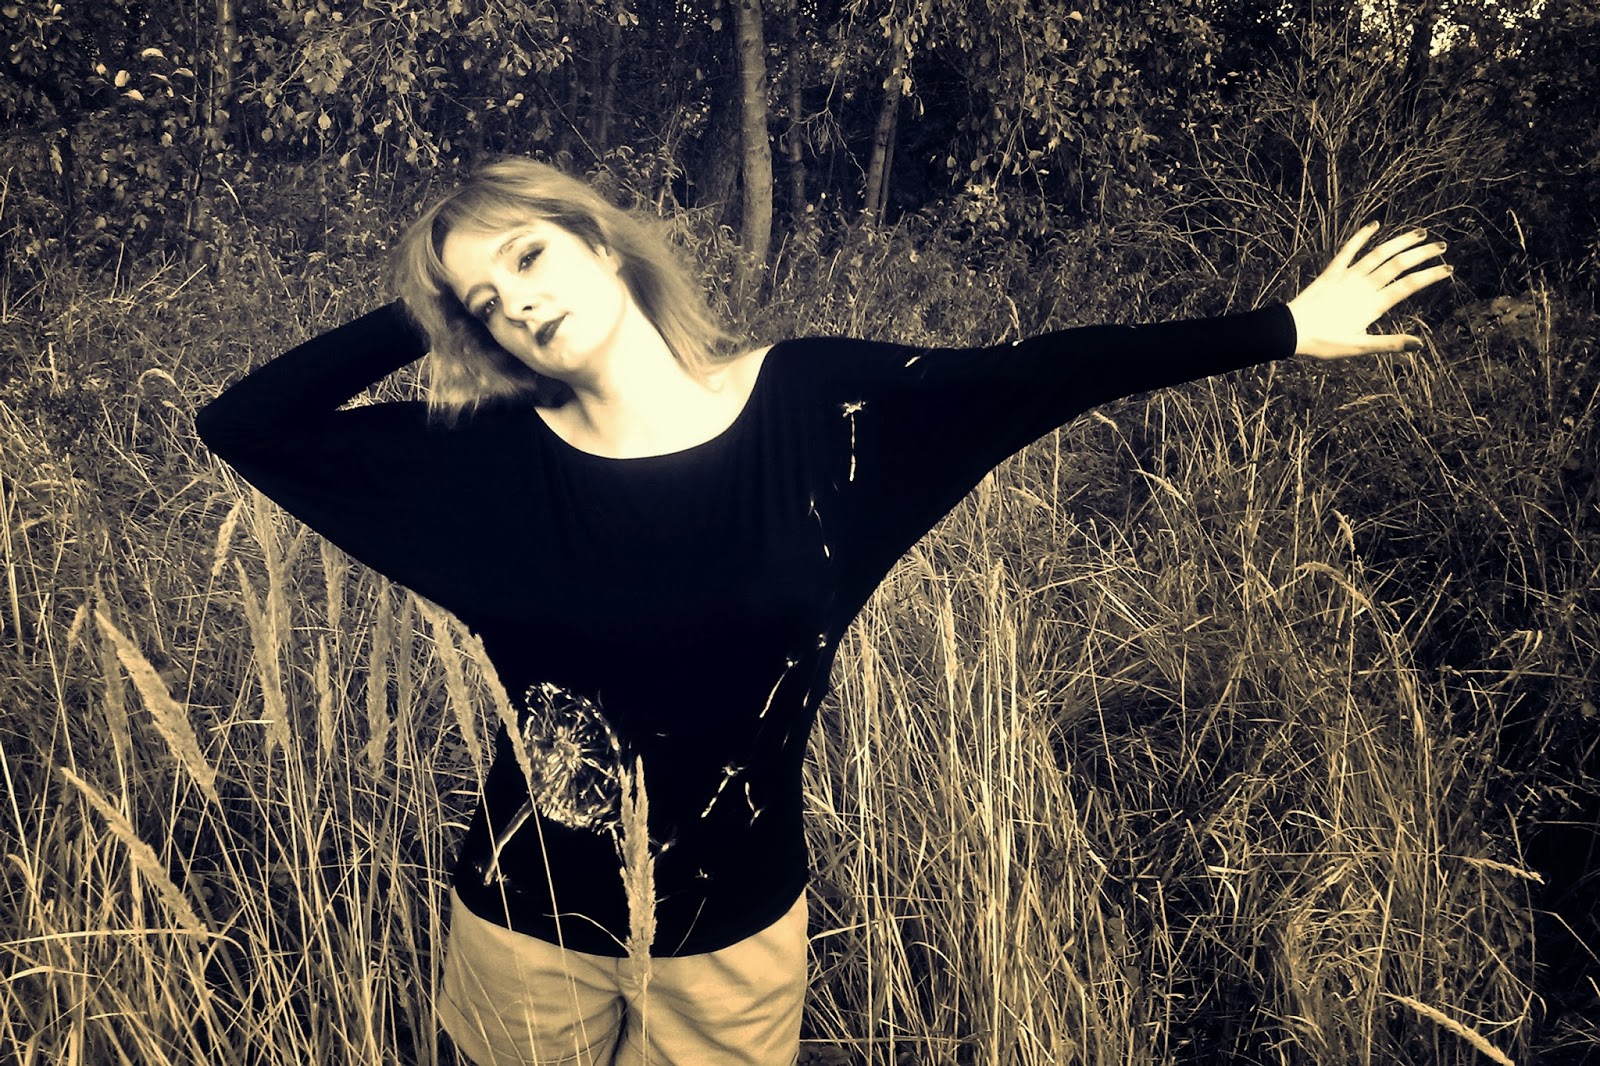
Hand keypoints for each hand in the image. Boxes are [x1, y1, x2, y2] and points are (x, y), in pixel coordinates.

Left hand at [1286, 222, 1451, 359]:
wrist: (1291, 331)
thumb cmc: (1324, 343)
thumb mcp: (1358, 347)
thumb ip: (1389, 343)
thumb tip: (1419, 345)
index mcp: (1373, 305)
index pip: (1408, 286)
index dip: (1430, 276)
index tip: (1448, 269)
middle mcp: (1363, 286)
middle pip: (1398, 264)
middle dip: (1422, 254)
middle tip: (1442, 246)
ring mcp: (1347, 276)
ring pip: (1379, 254)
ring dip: (1400, 242)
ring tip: (1419, 233)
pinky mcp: (1332, 273)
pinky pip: (1348, 250)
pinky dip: (1361, 236)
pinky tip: (1374, 225)